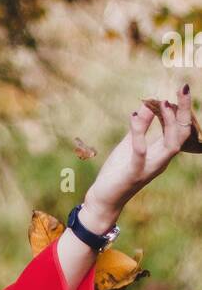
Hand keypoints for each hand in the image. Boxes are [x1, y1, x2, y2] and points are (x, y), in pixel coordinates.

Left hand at [84, 83, 193, 224]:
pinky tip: (133, 116)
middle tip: (183, 89)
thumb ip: (140, 126)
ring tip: (163, 103)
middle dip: (184, 112)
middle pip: (182, 135)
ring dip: (169, 123)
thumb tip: (147, 103)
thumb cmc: (118, 171)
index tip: (181, 90)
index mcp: (161, 152)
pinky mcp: (133, 173)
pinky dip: (139, 134)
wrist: (105, 199)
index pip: (181, 130)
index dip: (183, 110)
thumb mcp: (130, 144)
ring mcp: (149, 168)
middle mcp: (161, 160)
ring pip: (171, 145)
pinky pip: (140, 153)